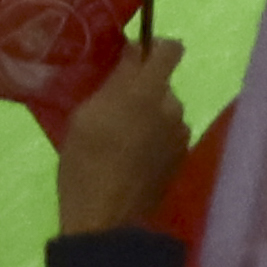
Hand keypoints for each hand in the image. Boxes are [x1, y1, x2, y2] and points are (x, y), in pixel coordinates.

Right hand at [60, 35, 188, 237]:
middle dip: (141, 90)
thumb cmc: (86, 163)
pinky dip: (153, 137)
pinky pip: (167, 133)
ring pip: (164, 110)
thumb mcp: (85, 117)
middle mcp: (173, 105)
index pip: (171, 49)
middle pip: (162, 84)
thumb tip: (133, 54)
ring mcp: (181, 131)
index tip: (132, 58)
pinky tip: (131, 157)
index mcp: (148, 91)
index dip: (154, 48)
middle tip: (112, 110)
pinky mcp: (182, 154)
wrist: (106, 217)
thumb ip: (114, 82)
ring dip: (148, 116)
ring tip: (119, 140)